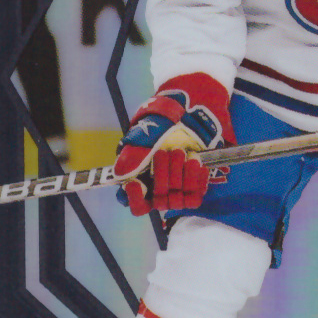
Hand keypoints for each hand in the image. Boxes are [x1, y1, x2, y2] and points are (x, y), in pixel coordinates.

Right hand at [114, 74, 233, 214]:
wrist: (188, 113)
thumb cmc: (161, 125)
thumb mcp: (143, 136)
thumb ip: (132, 155)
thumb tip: (121, 174)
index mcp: (142, 181)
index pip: (136, 205)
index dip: (135, 198)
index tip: (135, 183)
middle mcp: (160, 189)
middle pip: (158, 200)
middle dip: (161, 175)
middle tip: (163, 152)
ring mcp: (179, 189)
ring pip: (177, 199)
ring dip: (179, 176)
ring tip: (182, 152)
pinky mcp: (196, 185)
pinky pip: (196, 194)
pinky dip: (196, 179)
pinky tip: (195, 161)